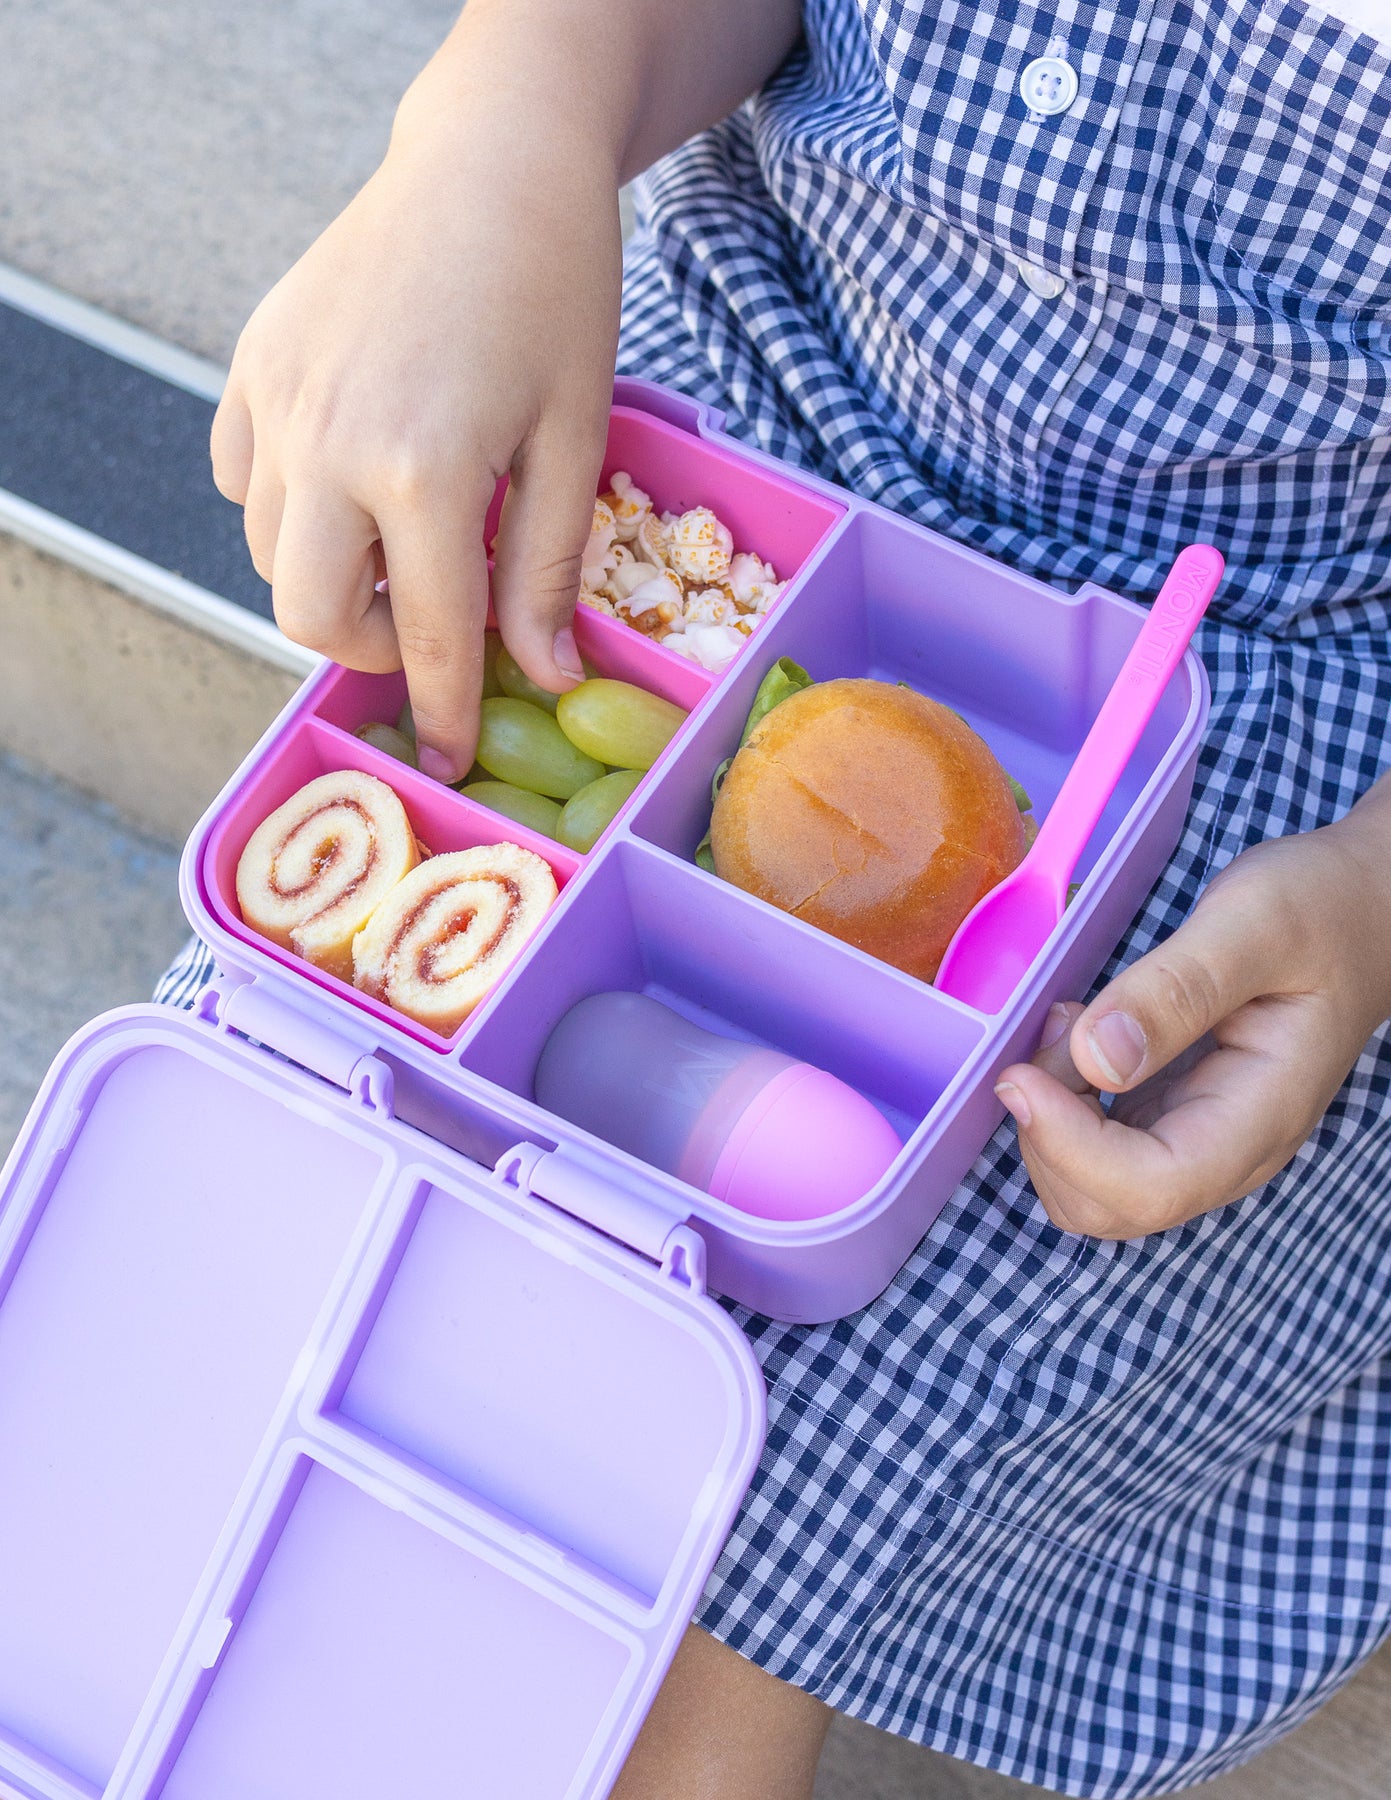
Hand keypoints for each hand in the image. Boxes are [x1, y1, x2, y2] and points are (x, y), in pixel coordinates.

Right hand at [211, 67, 620, 779]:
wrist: (492, 160)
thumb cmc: (556, 293)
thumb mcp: (574, 440)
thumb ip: (546, 568)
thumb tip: (541, 674)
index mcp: (423, 471)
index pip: (429, 636)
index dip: (441, 712)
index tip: (445, 760)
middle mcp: (328, 445)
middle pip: (312, 617)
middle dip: (372, 651)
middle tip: (429, 627)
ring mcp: (277, 402)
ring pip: (270, 555)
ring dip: (331, 582)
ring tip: (399, 550)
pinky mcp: (252, 364)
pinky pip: (238, 479)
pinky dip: (286, 510)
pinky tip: (348, 483)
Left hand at [994, 796, 1390, 1237]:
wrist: (1357, 911)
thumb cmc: (1319, 908)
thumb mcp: (1253, 922)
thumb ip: (1177, 989)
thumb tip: (1095, 1058)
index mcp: (1259, 1116)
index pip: (1150, 1188)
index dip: (1068, 1148)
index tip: (1018, 1074)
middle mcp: (1226, 1149)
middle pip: (1106, 1207)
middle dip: (1046, 1135)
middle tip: (1044, 1035)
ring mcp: (1194, 1139)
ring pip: (1088, 1187)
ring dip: (1047, 1117)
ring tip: (1066, 1022)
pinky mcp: (1167, 1118)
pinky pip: (1091, 1146)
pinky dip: (1058, 1100)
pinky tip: (1074, 1032)